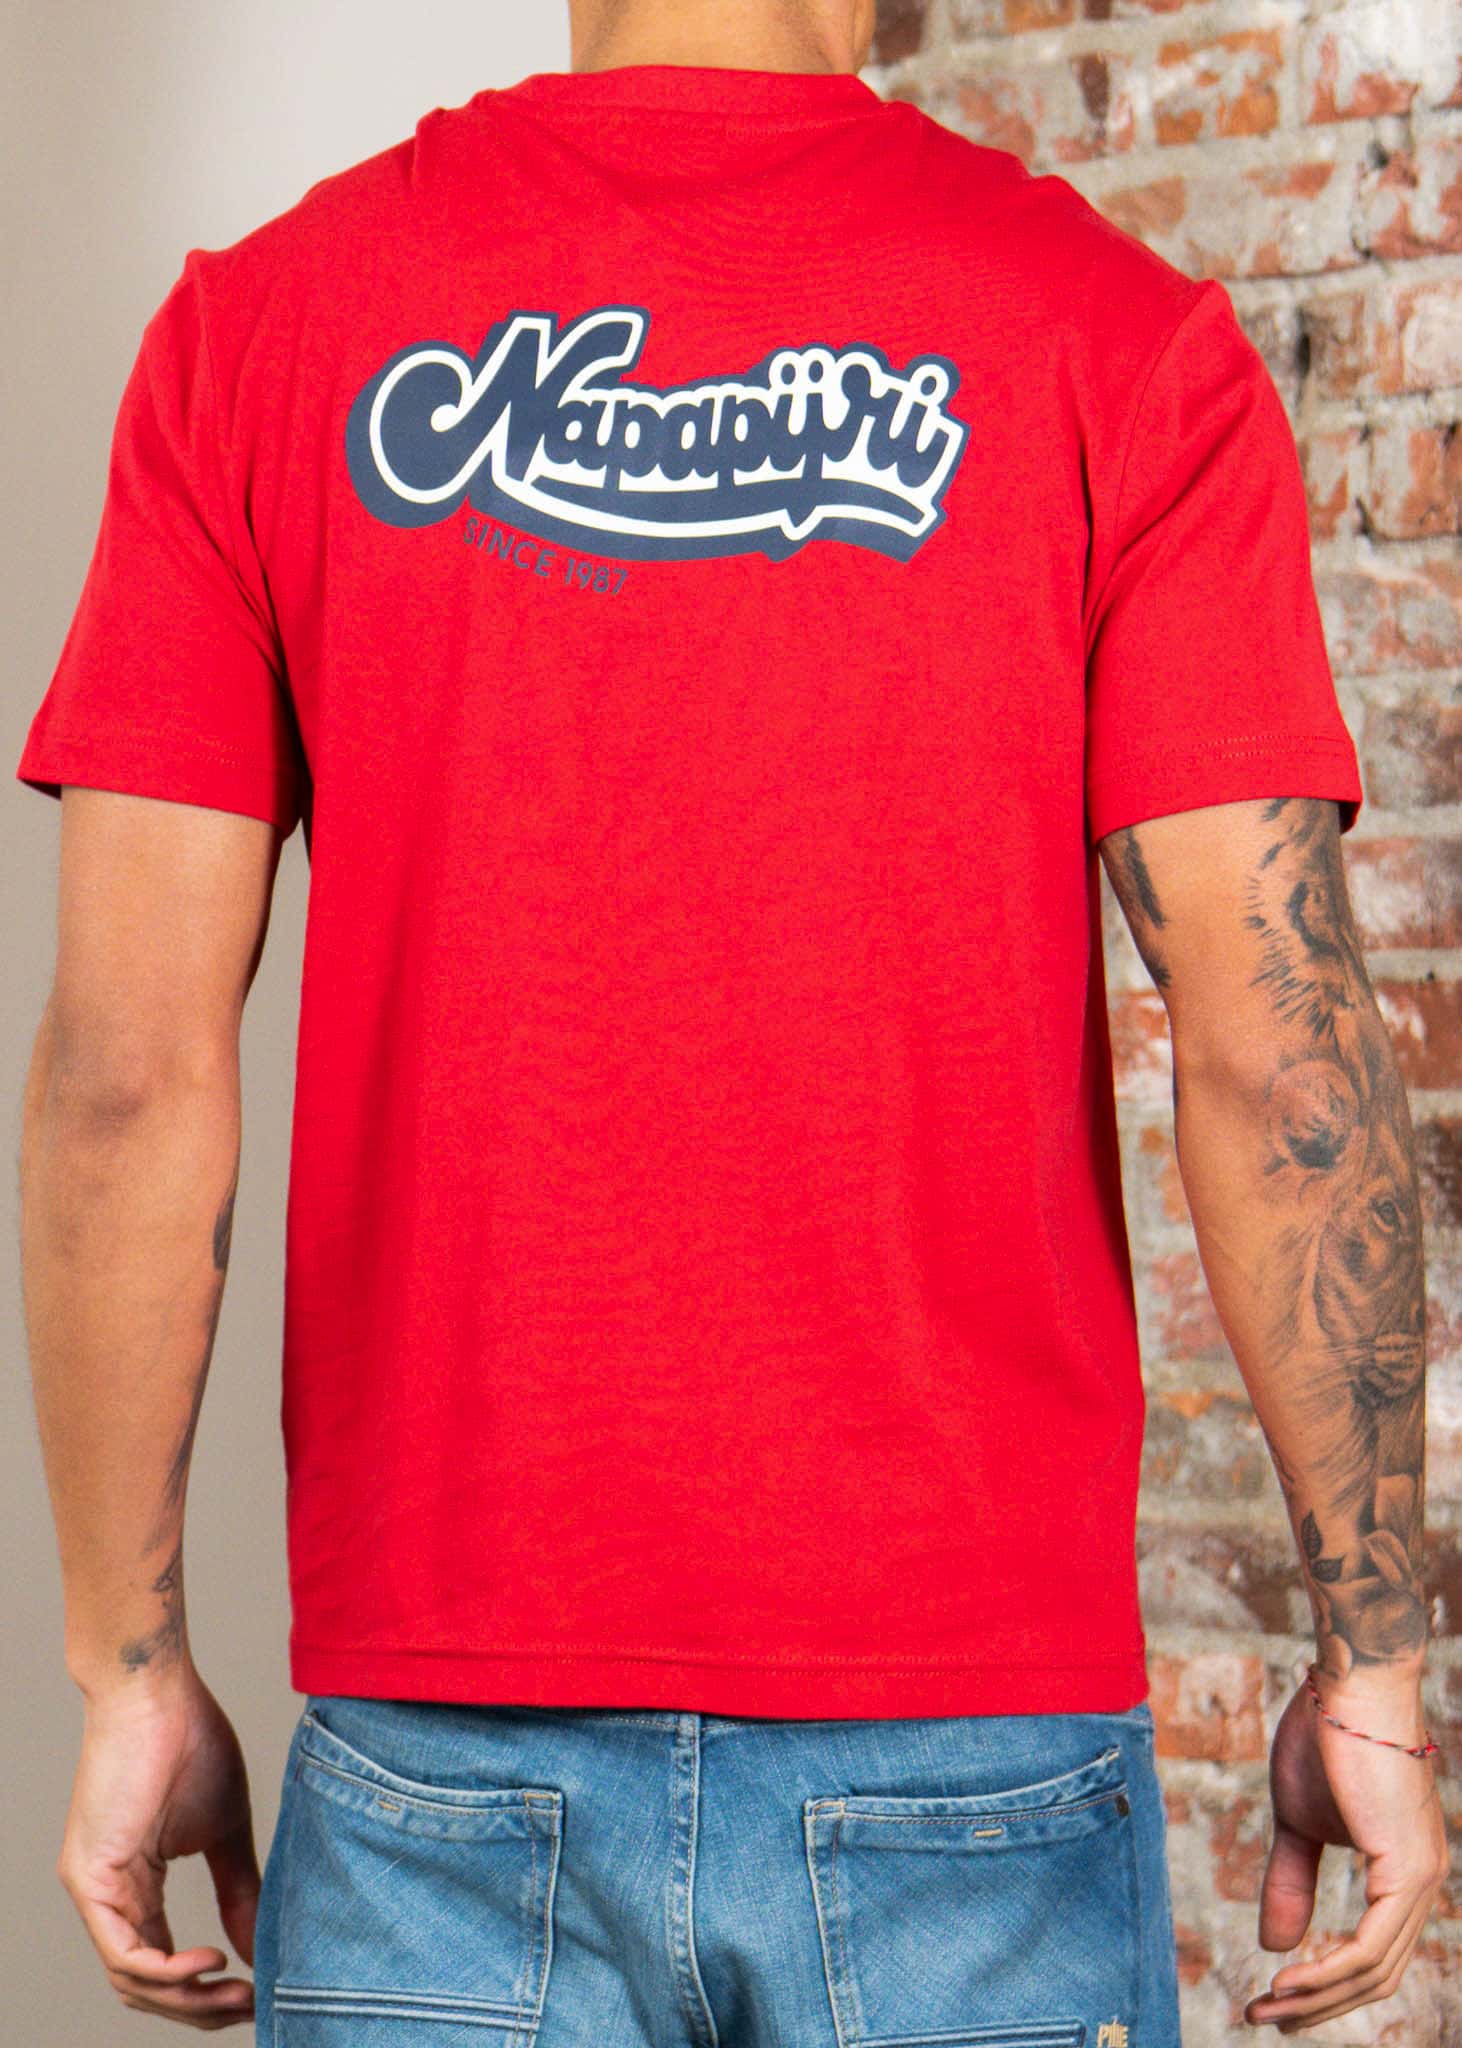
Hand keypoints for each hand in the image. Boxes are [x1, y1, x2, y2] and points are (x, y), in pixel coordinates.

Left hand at [57, 1666, 259, 2028]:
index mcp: (135, 1886)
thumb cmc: (191, 1742)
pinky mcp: (91, 1878)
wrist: (159, 1692)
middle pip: (145, 1986)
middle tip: (250, 2007)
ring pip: (131, 1980)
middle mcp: (107, 1897)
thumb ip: (239, 1891)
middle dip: (200, 2008)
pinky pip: (122, 1953)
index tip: (256, 1995)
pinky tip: (209, 1962)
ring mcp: (94, 1890)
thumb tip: (259, 1949)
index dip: (206, 1992)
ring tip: (236, 1992)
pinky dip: (166, 1972)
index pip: (162, 1964)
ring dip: (187, 1999)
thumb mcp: (226, 1831)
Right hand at [1244, 1668, 1447, 2032]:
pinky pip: (1369, 1948)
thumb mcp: (1297, 1821)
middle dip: (1317, 2006)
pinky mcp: (1405, 1869)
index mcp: (1403, 1874)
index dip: (1323, 1988)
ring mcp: (1420, 1879)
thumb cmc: (1325, 1738)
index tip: (1272, 2002)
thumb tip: (1276, 1946)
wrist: (1346, 1686)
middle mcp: (1422, 1884)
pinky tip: (1290, 1981)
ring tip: (1266, 2008)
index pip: (1372, 1956)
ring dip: (1316, 1998)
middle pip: (1377, 1976)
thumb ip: (1292, 1881)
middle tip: (1263, 2020)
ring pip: (1374, 1971)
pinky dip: (1328, 1974)